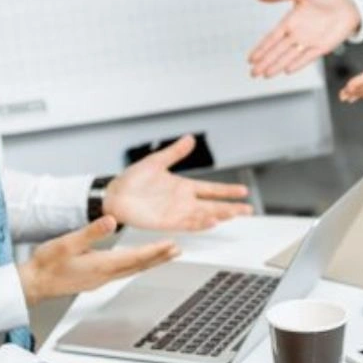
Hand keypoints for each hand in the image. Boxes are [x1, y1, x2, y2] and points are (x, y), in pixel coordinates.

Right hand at [16, 217, 177, 304]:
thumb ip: (90, 232)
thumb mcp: (66, 243)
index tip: (172, 243)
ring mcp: (100, 280)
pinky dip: (136, 265)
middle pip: (139, 266)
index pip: (135, 257)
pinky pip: (123, 272)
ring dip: (151, 262)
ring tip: (166, 255)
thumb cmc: (46, 264)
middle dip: (159, 257)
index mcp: (100, 265)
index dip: (155, 250)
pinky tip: (138, 262)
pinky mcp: (95, 280)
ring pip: (132, 270)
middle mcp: (104, 275)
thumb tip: (111, 221)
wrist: (33, 284)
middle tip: (178, 250)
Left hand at [103, 135, 252, 231]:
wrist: (114, 194)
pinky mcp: (167, 222)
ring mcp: (177, 213)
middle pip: (213, 205)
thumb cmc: (131, 180)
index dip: (227, 191)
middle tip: (248, 210)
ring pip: (204, 216)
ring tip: (233, 214)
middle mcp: (183, 202)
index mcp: (183, 187)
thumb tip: (190, 139)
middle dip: (231, 208)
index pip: (211, 189)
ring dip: (219, 215)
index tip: (243, 191)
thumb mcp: (156, 162)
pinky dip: (201, 224)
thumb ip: (175, 152)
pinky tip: (212, 221)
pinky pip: (188, 224)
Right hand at [248, 0, 360, 77]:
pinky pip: (308, 57)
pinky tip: (288, 70)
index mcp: (290, 22)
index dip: (260, 48)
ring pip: (289, 57)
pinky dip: (298, 63)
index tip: (250, 59)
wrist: (349, 2)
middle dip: (265, 62)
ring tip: (265, 75)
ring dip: (277, 66)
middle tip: (252, 73)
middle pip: (277, 51)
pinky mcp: (322, 47)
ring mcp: (309, 42)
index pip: (271, 38)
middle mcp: (297, 34)